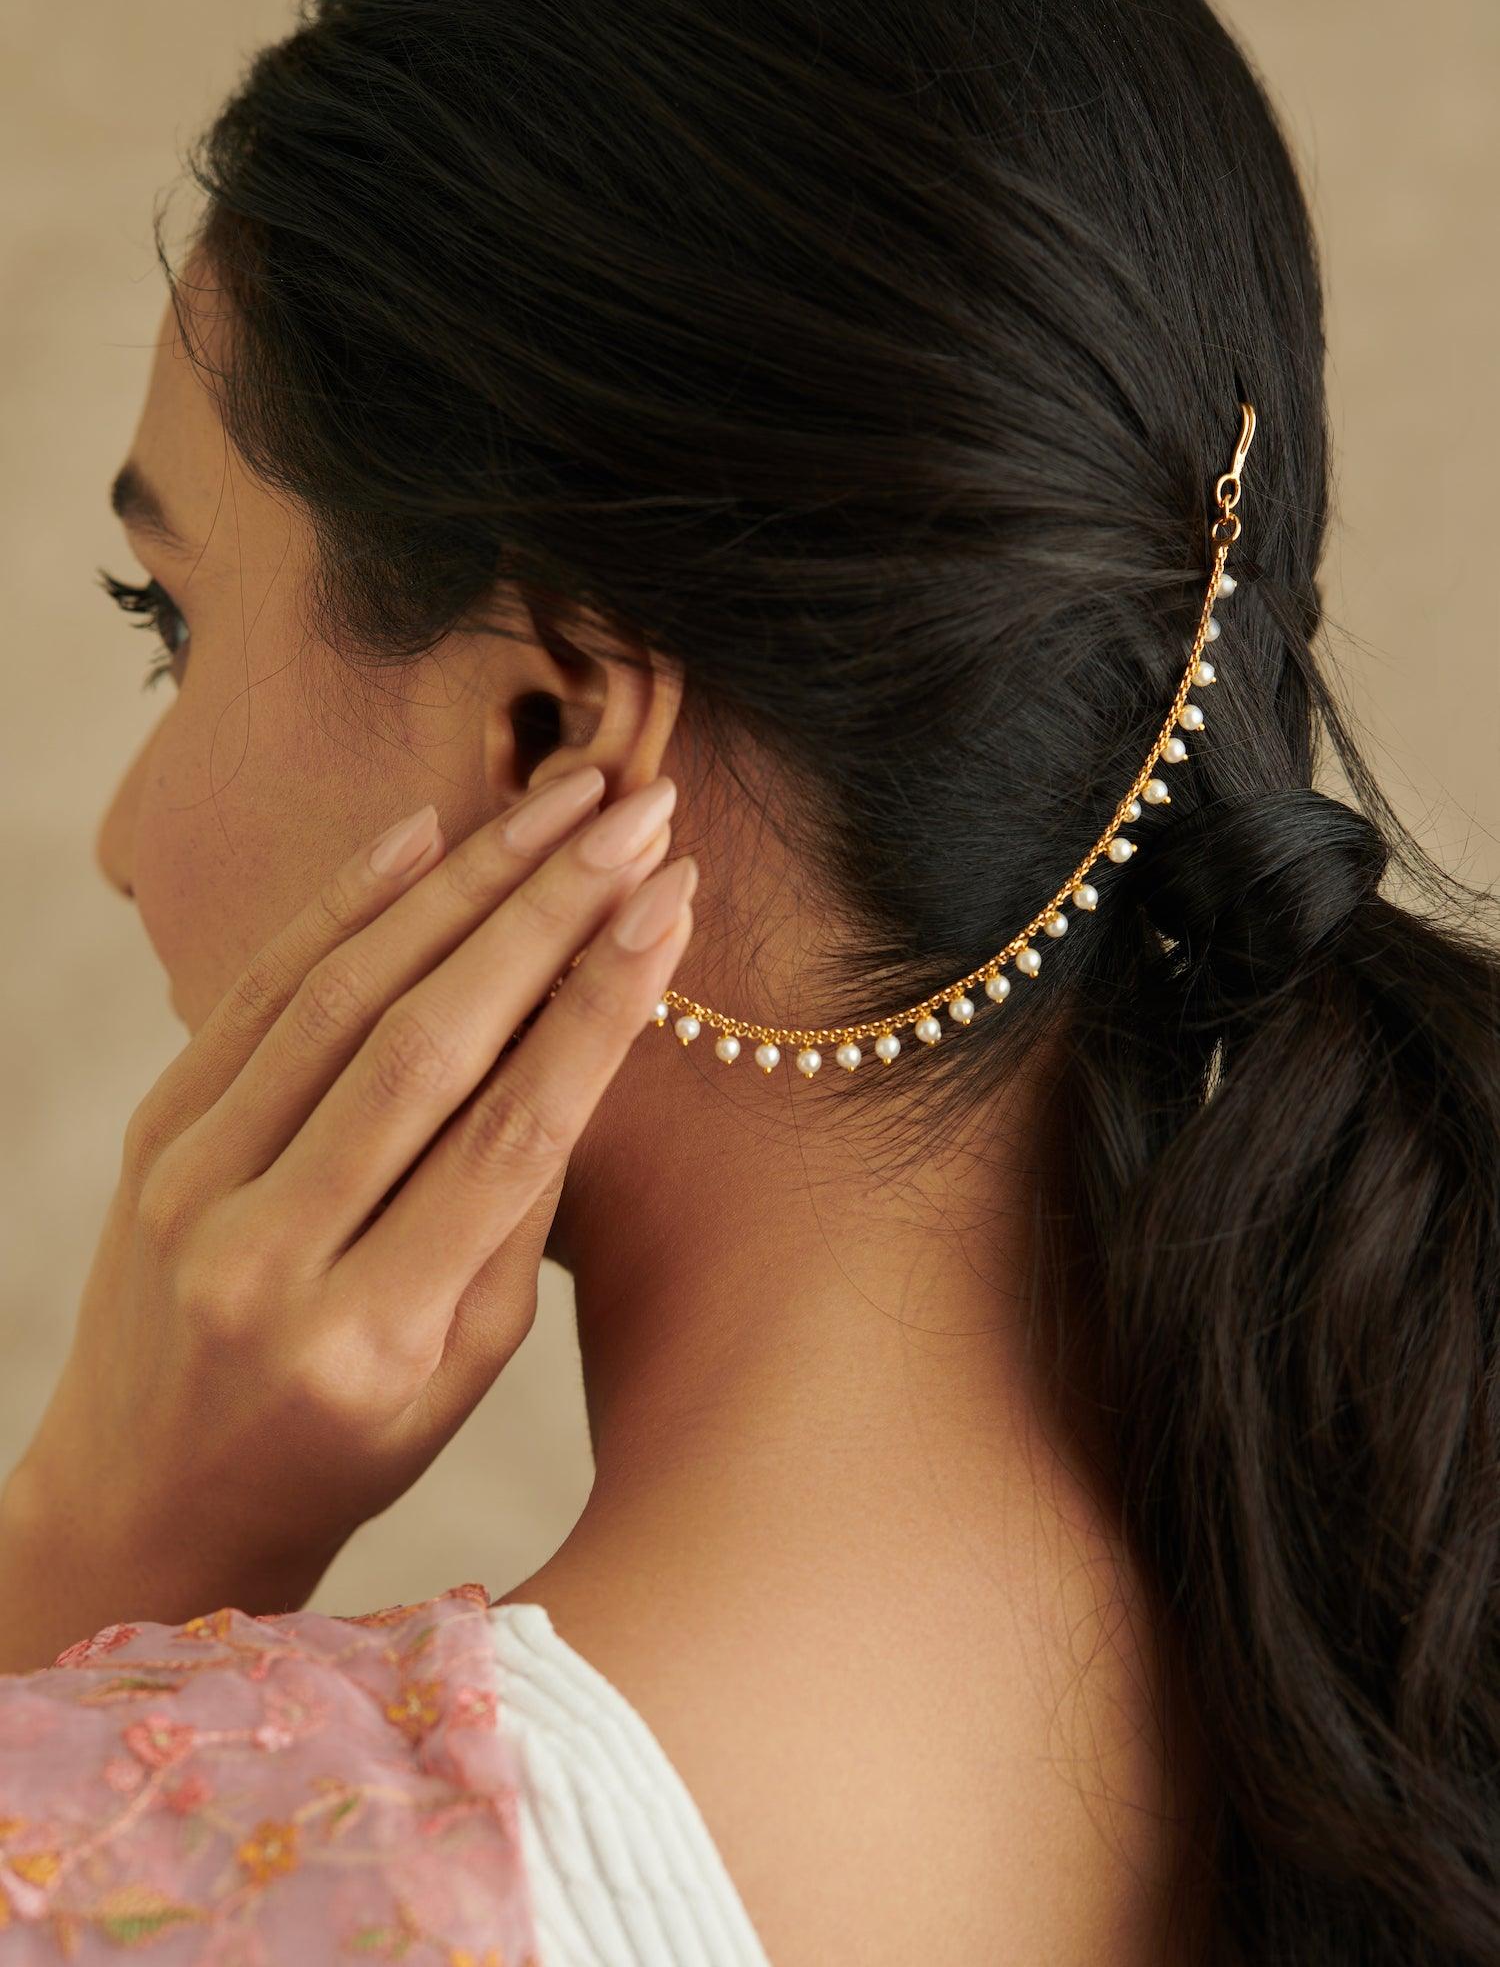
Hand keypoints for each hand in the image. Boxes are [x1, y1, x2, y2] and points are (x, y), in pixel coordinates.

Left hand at [1, 770, 694, 1665]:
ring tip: (559, 799)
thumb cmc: (344, 1443)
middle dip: (547, 912)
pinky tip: (428, 832)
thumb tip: (585, 1024)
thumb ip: (516, 1209)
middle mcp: (265, 1254)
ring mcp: (189, 1184)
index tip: (670, 905)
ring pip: (343, 996)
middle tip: (636, 815)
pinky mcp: (153, 1133)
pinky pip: (257, 992)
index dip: (599, 1009)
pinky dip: (345, 902)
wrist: (151, 1493)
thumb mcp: (465, 1366)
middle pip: (430, 1045)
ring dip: (465, 881)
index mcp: (370, 1338)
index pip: (510, 1137)